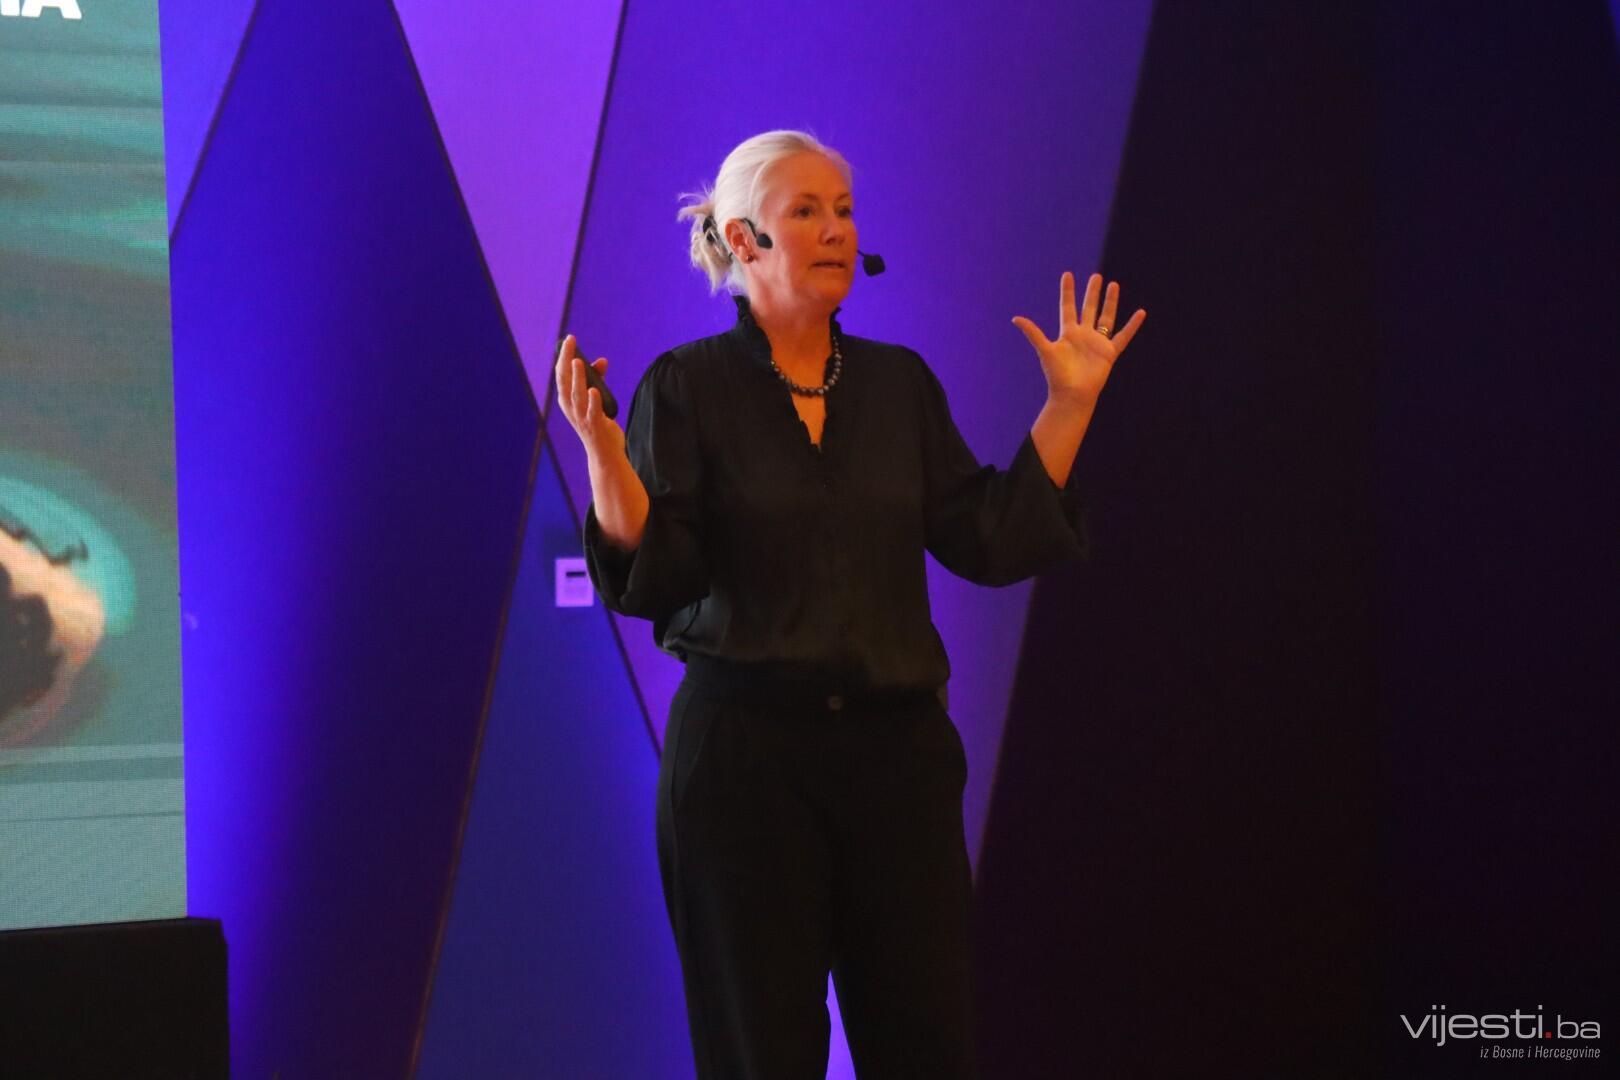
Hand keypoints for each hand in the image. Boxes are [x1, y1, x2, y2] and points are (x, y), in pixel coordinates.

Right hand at [553, 334, 623, 460]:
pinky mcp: (595, 426)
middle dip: (566, 361)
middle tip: (570, 343)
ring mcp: (582, 418)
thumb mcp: (595, 399)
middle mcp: (570, 408)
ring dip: (577, 378)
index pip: (561, 375)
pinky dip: (593, 401)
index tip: (569, 339)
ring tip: (578, 361)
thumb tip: (602, 360)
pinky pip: (593, 412)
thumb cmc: (598, 424)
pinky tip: (594, 390)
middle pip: (565, 381)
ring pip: (577, 395)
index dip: (564, 356)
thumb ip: (597, 379)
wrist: (604, 453)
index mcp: (567, 401)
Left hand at [1012, 272, 1144, 406]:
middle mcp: (1083, 335)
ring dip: (1110, 302)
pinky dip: (1133, 325)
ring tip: (1113, 285)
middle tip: (1096, 276)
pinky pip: (1124, 336)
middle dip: (1092, 292)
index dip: (1068, 292)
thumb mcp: (1045, 350)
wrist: (1072, 395)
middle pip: (1089, 308)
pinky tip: (1141, 313)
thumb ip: (1033, 333)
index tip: (1067, 275)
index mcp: (1068, 333)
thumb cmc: (1057, 375)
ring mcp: (1098, 343)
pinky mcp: (1110, 352)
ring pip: (1106, 317)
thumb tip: (1015, 318)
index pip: (1068, 307)